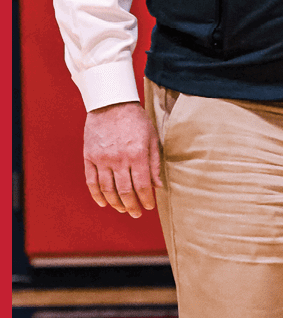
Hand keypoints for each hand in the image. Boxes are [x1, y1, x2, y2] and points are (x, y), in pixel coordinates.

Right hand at [84, 102, 162, 217]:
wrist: (111, 103)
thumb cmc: (136, 120)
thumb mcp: (152, 138)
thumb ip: (154, 163)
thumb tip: (158, 185)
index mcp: (137, 154)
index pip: (142, 185)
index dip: (146, 199)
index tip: (149, 207)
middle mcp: (119, 159)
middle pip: (124, 191)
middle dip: (132, 206)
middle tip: (136, 213)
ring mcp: (102, 159)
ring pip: (107, 189)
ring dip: (115, 203)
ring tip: (122, 209)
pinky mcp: (89, 157)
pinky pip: (91, 181)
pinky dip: (97, 195)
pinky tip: (103, 203)